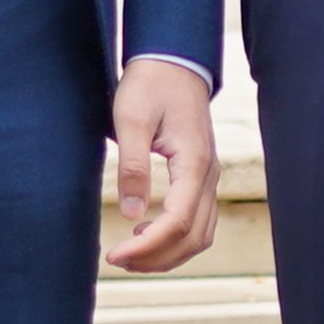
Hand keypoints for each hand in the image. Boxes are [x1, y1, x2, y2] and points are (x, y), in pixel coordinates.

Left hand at [103, 58, 219, 272]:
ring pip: (201, 234)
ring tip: (130, 255)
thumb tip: (131, 213)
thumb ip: (133, 166)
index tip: (115, 254)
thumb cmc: (150, 85)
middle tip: (118, 260)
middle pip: (194, 237)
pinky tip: (145, 233)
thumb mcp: (131, 119)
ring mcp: (209, 177)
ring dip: (168, 253)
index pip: (177, 222)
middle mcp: (209, 174)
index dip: (147, 246)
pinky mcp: (202, 177)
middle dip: (157, 257)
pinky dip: (176, 238)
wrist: (173, 62)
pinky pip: (199, 221)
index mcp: (193, 162)